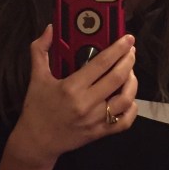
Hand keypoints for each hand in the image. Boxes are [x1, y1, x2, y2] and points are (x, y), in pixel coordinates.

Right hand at [8, 25, 138, 166]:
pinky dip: (131, 109)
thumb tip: (50, 28)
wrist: (36, 141)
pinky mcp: (100, 133)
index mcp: (71, 87)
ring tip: (130, 72)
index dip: (118, 49)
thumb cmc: (36, 108)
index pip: (101, 63)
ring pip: (125, 99)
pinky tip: (129, 98)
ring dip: (132, 83)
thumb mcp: (36, 78)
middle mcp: (86, 103)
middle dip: (129, 61)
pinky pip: (124, 121)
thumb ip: (40, 50)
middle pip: (117, 79)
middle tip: (131, 51)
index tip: (128, 39)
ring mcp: (95, 120)